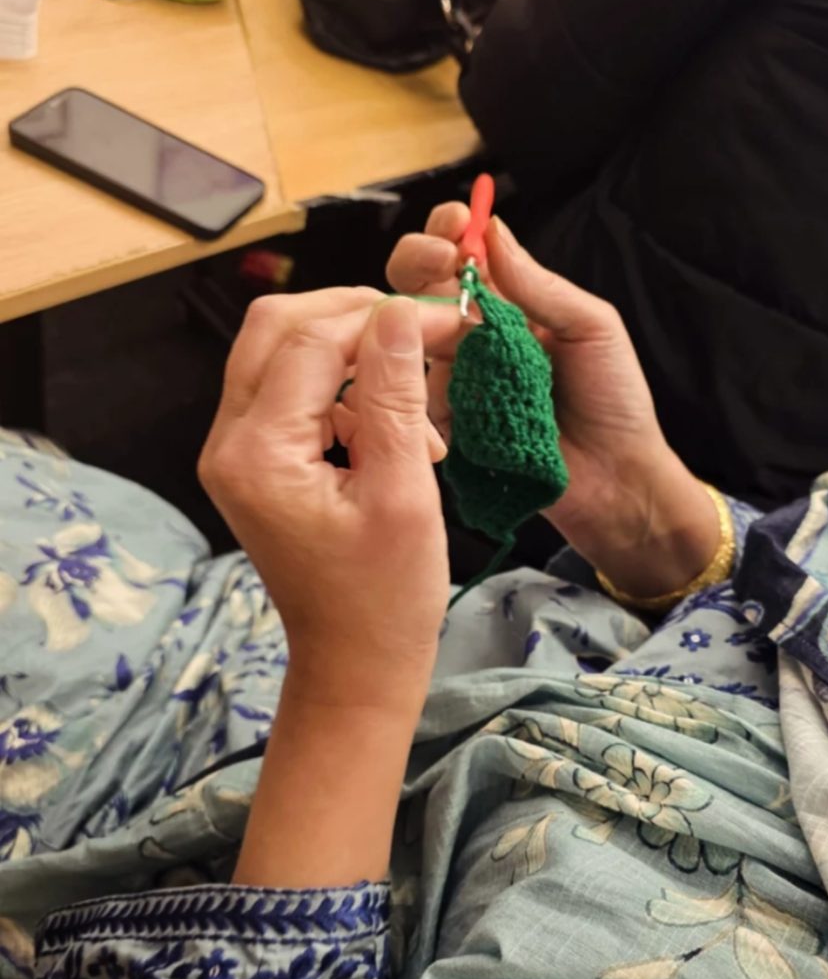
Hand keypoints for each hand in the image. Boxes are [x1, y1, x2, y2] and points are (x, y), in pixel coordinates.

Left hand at [199, 288, 458, 710]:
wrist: (354, 664)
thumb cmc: (386, 596)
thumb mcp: (403, 492)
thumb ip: (397, 396)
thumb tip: (401, 314)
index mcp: (258, 453)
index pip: (312, 340)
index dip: (383, 317)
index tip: (447, 318)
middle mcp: (230, 443)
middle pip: (277, 328)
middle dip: (355, 317)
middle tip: (422, 330)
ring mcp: (238, 453)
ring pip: (284, 354)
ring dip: (356, 358)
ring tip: (418, 410)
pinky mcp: (258, 462)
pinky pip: (296, 394)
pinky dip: (349, 396)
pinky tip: (398, 436)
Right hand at [387, 207, 718, 597]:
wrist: (619, 476)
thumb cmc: (615, 397)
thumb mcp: (592, 327)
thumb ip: (540, 286)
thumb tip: (493, 231)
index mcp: (508, 310)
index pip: (463, 260)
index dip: (448, 234)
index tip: (456, 222)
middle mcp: (475, 342)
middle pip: (420, 291)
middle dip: (417, 264)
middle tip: (439, 262)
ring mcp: (458, 385)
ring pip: (410, 342)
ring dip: (416, 321)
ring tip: (443, 324)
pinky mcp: (450, 429)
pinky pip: (416, 402)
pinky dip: (414, 383)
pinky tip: (428, 374)